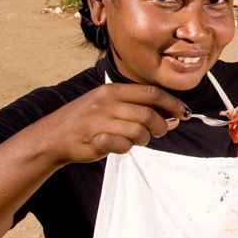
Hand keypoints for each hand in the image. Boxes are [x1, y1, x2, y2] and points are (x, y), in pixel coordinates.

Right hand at [38, 83, 188, 165]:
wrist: (52, 136)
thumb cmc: (87, 121)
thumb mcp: (110, 105)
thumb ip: (139, 108)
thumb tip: (174, 116)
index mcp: (113, 90)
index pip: (152, 93)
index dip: (172, 103)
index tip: (184, 113)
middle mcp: (106, 103)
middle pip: (149, 113)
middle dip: (162, 125)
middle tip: (161, 131)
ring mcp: (99, 121)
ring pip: (139, 130)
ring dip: (145, 138)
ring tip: (138, 139)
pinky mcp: (94, 140)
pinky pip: (122, 145)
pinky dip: (126, 147)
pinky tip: (120, 145)